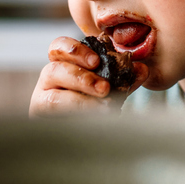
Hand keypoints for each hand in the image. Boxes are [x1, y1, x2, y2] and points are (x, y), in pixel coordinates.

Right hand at [29, 36, 146, 116]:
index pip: (58, 47)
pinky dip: (78, 120)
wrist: (82, 136)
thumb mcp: (111, 86)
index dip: (74, 50)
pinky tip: (95, 122)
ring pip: (53, 99)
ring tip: (104, 108)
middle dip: (82, 79)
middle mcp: (49, 80)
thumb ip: (124, 77)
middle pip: (54, 70)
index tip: (95, 60)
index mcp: (64, 63)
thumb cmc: (95, 102)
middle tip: (105, 88)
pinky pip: (55, 121)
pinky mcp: (42, 122)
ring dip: (81, 102)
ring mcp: (42, 102)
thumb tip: (142, 69)